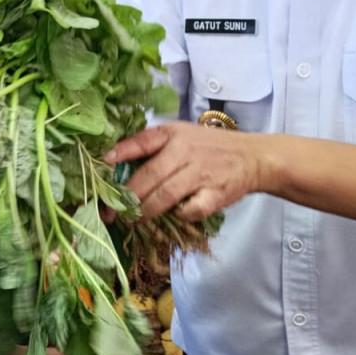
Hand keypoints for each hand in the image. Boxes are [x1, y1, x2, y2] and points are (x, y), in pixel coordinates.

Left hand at [105, 121, 271, 220]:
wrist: (253, 156)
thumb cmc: (208, 146)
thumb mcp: (180, 135)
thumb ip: (152, 145)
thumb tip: (113, 160)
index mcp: (173, 134)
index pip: (142, 141)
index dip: (120, 152)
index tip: (102, 163)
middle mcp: (185, 151)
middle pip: (149, 176)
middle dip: (126, 196)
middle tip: (110, 212)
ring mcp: (201, 173)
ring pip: (165, 196)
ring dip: (145, 211)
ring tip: (132, 220)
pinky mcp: (216, 194)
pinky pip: (190, 210)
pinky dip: (179, 215)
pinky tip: (173, 216)